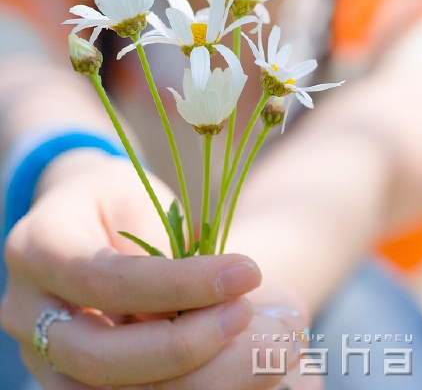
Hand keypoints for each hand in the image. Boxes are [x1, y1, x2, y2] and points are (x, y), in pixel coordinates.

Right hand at [1, 150, 260, 387]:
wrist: (79, 215)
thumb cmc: (113, 197)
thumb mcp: (135, 198)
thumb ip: (157, 253)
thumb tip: (198, 311)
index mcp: (38, 246)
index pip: (106, 280)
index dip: (180, 283)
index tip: (247, 272)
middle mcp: (26, 308)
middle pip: (97, 357)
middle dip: (182, 346)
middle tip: (246, 313)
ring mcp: (38, 350)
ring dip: (185, 378)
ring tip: (247, 346)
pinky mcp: (64, 375)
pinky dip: (175, 385)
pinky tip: (222, 363)